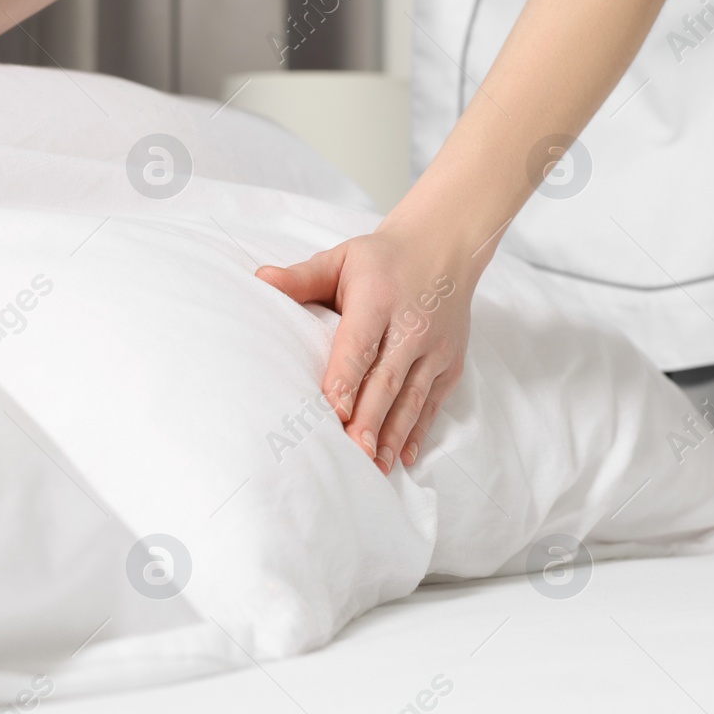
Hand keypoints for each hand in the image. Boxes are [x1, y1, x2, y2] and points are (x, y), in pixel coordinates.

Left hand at [257, 223, 474, 473]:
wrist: (445, 246)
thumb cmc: (382, 259)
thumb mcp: (343, 258)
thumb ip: (303, 277)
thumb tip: (261, 280)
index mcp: (379, 297)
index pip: (360, 342)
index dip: (348, 377)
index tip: (335, 410)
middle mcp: (413, 324)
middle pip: (388, 378)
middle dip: (369, 418)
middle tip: (352, 453)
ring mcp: (436, 347)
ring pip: (412, 397)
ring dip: (392, 434)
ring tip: (373, 467)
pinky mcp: (451, 364)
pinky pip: (433, 403)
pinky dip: (418, 431)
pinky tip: (402, 457)